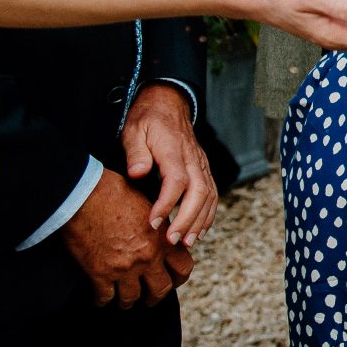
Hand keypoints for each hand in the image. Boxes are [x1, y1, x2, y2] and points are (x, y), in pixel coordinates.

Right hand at [60, 168, 192, 307]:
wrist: (85, 195)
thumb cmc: (115, 192)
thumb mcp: (149, 204)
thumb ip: (158, 224)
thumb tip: (161, 231)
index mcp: (163, 239)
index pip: (184, 267)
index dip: (179, 277)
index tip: (173, 280)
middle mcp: (148, 257)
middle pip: (160, 289)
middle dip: (156, 297)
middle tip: (150, 299)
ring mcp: (124, 268)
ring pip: (131, 298)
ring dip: (128, 302)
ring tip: (125, 302)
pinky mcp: (100, 274)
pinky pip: (104, 297)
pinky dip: (102, 300)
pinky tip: (100, 299)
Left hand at [122, 82, 215, 248]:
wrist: (168, 104)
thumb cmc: (148, 120)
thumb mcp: (134, 130)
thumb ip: (136, 152)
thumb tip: (137, 173)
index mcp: (174, 150)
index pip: (177, 180)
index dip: (167, 204)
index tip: (152, 222)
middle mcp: (193, 158)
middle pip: (199, 191)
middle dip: (187, 219)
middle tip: (172, 240)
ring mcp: (202, 164)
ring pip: (210, 195)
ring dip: (200, 221)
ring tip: (187, 242)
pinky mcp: (204, 169)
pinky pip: (213, 194)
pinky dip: (208, 214)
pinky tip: (199, 231)